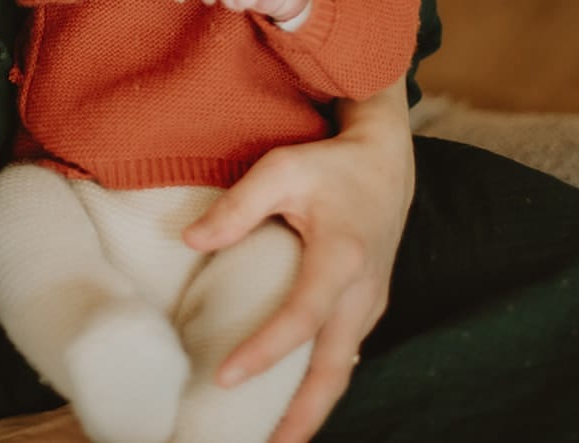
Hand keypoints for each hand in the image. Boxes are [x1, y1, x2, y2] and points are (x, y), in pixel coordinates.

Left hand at [182, 82, 414, 442]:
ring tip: (272, 438)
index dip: (264, 352)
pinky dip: (318, 385)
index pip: (302, 317)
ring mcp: (370, 303)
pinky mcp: (367, 307)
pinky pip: (342, 355)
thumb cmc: (332, 164)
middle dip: (301, 416)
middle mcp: (363, 290)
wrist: (388, 163)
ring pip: (340, 369)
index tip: (224, 379)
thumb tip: (190, 241)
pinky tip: (289, 402)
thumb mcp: (283, 167)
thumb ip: (238, 205)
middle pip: (333, 369)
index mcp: (343, 257)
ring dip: (310, 408)